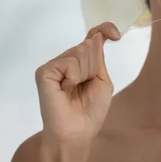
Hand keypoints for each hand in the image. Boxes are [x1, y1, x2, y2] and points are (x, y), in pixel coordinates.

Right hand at [35, 22, 120, 143]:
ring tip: (74, 90)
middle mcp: (66, 59)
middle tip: (84, 86)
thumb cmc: (90, 110)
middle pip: (89, 45)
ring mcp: (54, 65)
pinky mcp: (44, 71)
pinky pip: (69, 63)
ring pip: (80, 52)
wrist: (77, 131)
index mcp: (81, 61)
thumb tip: (96, 36)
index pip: (92, 36)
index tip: (116, 35)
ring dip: (85, 73)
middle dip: (94, 66)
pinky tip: (65, 89)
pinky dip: (74, 77)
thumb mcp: (102, 80)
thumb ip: (99, 58)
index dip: (104, 29)